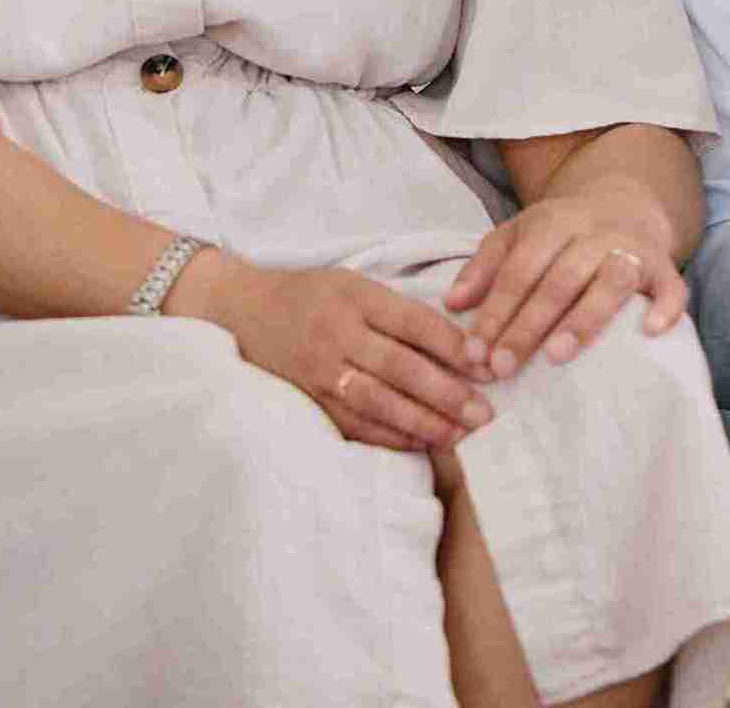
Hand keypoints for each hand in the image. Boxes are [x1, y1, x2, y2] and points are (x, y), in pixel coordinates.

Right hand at [218, 262, 490, 451]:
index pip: (413, 323)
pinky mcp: (308, 399)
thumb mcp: (354, 284)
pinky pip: (354, 424)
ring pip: (378, 401)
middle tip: (484, 413)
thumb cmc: (311, 294)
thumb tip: (459, 346)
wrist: (242, 311)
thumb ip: (398, 312)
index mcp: (355, 296)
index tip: (486, 364)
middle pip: (400, 367)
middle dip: (446, 393)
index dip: (452, 346)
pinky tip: (419, 444)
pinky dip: (389, 437)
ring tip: (459, 435)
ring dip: (422, 422)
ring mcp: (319, 370)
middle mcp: (337, 333)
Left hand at [443, 192, 684, 378]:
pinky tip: (649, 332)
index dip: (496, 311)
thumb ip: (484, 267)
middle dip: (528, 324)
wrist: (625, 204)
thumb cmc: (561, 234)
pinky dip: (665, 307)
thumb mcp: (518, 236)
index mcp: (552, 223)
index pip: (519, 269)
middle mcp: (594, 233)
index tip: (475, 353)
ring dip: (584, 318)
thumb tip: (452, 304)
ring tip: (557, 355)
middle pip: (559, 279)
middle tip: (503, 367)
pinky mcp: (665, 267)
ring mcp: (632, 249)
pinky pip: (672, 286)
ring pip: (611, 281)